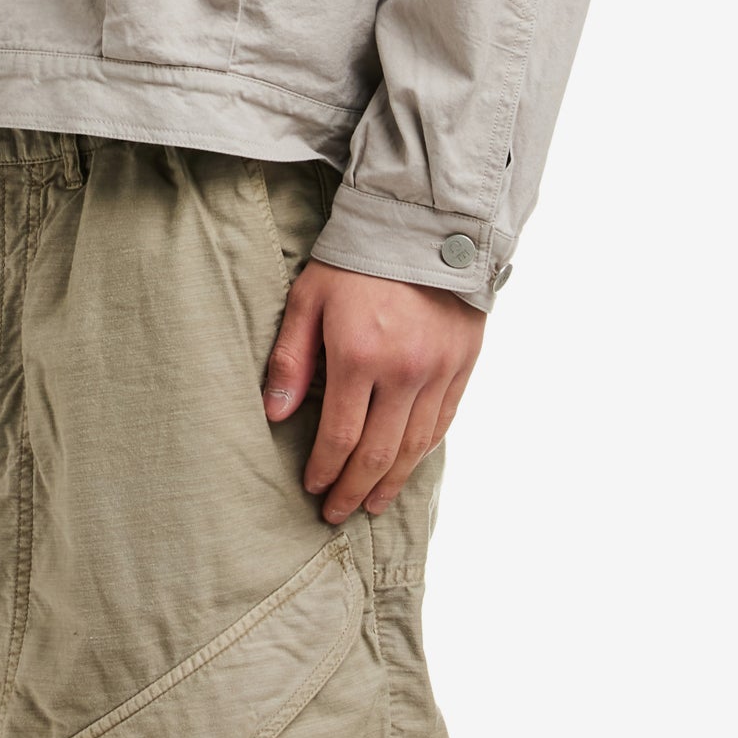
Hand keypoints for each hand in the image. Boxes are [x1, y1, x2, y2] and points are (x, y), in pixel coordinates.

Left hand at [262, 260, 483, 522]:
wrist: (421, 224)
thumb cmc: (355, 260)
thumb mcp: (309, 297)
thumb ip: (291, 357)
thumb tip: (275, 414)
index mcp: (359, 354)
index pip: (340, 435)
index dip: (325, 470)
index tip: (313, 489)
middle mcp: (403, 371)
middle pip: (379, 453)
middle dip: (354, 489)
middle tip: (337, 513)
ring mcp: (438, 370)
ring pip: (415, 446)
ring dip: (392, 482)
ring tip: (371, 502)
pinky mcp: (463, 363)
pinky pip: (443, 423)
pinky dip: (423, 451)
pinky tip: (407, 466)